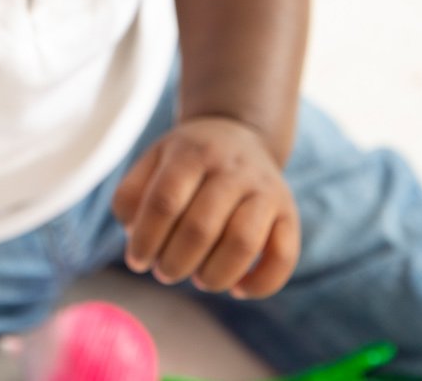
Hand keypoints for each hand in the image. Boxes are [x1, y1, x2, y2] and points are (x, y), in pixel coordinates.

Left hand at [111, 114, 299, 297]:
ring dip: (213, 276)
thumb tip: (133, 236)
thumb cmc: (187, 158)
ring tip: (197, 278)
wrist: (239, 132)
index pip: (164, 201)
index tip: (137, 260)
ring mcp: (265, 189)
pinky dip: (260, 284)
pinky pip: (284, 257)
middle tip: (164, 271)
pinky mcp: (289, 212)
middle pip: (200, 227)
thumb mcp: (153, 158)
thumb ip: (132, 194)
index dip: (146, 239)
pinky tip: (238, 288)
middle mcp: (232, 167)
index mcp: (192, 152)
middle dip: (174, 263)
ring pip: (242, 244)